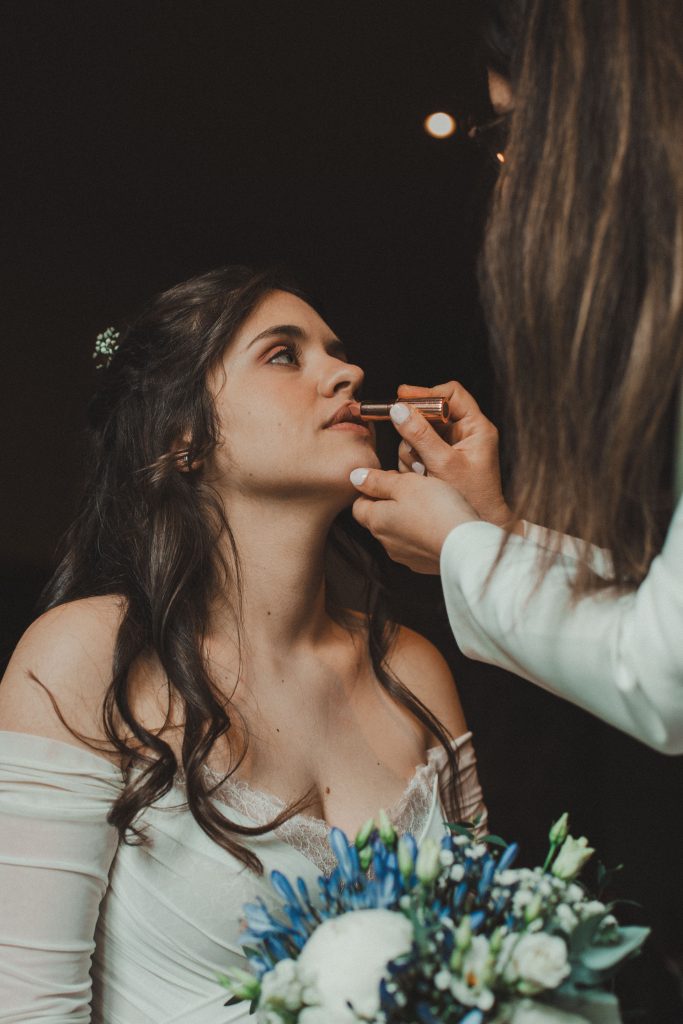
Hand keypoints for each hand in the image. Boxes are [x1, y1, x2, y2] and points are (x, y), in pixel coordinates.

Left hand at [350, 468, 478, 573]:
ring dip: (405, 519)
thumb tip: (354, 477)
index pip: (358, 505)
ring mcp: (403, 556)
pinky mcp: (422, 564)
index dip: (370, 490)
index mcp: (376, 521)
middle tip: (412, 488)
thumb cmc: (436, 509)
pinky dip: (420, 534)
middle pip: (377, 519)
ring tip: (428, 504)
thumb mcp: (406, 484)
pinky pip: (414, 545)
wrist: (466, 546)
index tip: (390, 480)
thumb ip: (378, 481)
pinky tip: (437, 523)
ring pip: (396, 532)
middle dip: (389, 503)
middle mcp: (385, 542)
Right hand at [392, 381, 512, 528]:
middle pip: (431, 412)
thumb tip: (398, 409)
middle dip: (415, 428)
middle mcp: (466, 434)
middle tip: (406, 441)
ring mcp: (452, 447)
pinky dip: (412, 460)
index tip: (403, 397)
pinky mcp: (441, 461)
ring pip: (420, 432)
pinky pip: (418, 450)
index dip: (427, 393)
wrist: (473, 531)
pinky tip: (417, 475)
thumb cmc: (471, 499)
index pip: (452, 394)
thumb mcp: (443, 464)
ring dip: (411, 448)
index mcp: (476, 427)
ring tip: (419, 469)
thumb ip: (420, 435)